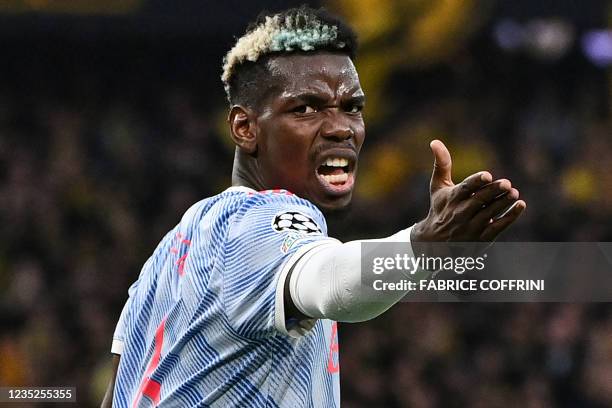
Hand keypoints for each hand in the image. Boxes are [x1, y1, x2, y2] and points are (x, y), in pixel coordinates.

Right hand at [411, 140, 525, 242]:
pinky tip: (520, 205)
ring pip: (490, 214)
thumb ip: (441, 164)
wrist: (435, 243)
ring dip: (503, 203)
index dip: (476, 182)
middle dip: (492, 192)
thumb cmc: (440, 208)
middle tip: (506, 183)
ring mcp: (471, 227)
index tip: (487, 175)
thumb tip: (435, 141)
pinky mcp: (481, 238)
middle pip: (479, 201)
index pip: (464, 189)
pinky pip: (498, 227)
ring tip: (514, 192)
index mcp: (451, 199)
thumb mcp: (438, 187)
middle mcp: (460, 213)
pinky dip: (510, 216)